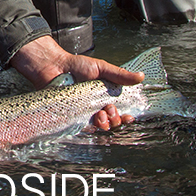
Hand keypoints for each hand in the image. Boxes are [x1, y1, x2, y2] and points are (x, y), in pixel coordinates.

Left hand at [9, 36, 143, 130]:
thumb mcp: (102, 68)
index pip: (121, 112)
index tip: (129, 115)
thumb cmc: (77, 66)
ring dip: (105, 124)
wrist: (54, 67)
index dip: (127, 117)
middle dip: (116, 120)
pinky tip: (91, 122)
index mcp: (106, 97)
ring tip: (100, 115)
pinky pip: (84, 129)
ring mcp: (85, 114)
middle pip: (113, 123)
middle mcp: (97, 107)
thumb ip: (120, 75)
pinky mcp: (73, 119)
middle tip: (110, 109)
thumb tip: (141, 76)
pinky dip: (91, 128)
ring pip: (101, 128)